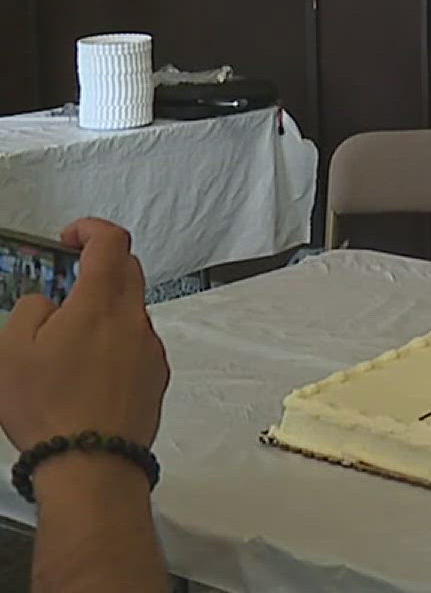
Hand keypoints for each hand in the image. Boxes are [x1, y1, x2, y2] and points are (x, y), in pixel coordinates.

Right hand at [0, 219, 169, 452]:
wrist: (92, 462)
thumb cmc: (50, 409)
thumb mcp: (11, 351)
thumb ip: (30, 310)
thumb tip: (48, 302)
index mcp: (101, 303)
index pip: (111, 241)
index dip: (90, 229)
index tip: (70, 237)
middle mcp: (134, 320)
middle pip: (128, 271)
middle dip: (99, 266)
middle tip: (66, 282)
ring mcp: (150, 348)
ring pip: (131, 310)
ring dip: (105, 309)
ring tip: (67, 340)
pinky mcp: (155, 375)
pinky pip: (136, 343)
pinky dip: (115, 342)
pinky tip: (87, 370)